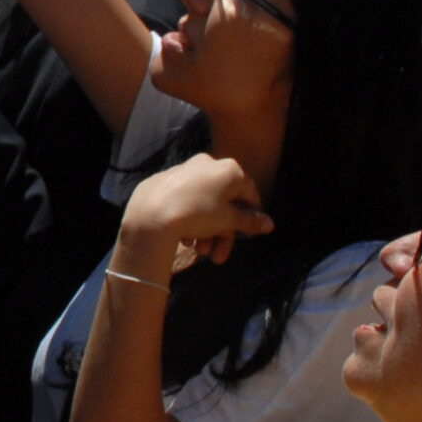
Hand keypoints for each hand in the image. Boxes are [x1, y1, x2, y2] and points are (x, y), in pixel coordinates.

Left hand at [112, 153, 272, 280]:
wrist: (152, 214)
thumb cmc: (198, 214)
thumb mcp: (228, 220)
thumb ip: (250, 221)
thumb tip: (269, 224)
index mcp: (228, 170)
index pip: (249, 193)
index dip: (252, 216)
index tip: (249, 236)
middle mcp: (207, 164)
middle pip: (224, 202)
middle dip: (223, 233)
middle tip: (219, 257)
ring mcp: (184, 170)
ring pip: (203, 204)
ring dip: (206, 231)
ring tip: (199, 252)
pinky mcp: (164, 180)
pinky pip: (185, 200)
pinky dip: (189, 219)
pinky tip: (185, 240)